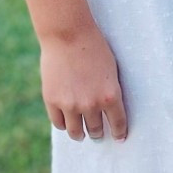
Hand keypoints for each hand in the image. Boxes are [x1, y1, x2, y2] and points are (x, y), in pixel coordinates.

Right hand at [41, 24, 127, 142]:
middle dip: (98, 133)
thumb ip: (108, 92)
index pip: (118, 124)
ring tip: (81, 134)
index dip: (119, 133)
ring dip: (80, 134)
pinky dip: (64, 124)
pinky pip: (59, 123)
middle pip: (96, 130)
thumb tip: (107, 110)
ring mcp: (70, 104)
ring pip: (76, 132)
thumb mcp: (110, 70)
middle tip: (98, 134)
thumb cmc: (94, 47)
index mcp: (110, 96)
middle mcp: (91, 104)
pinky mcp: (52, 100)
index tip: (119, 138)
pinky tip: (66, 122)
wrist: (68, 34)